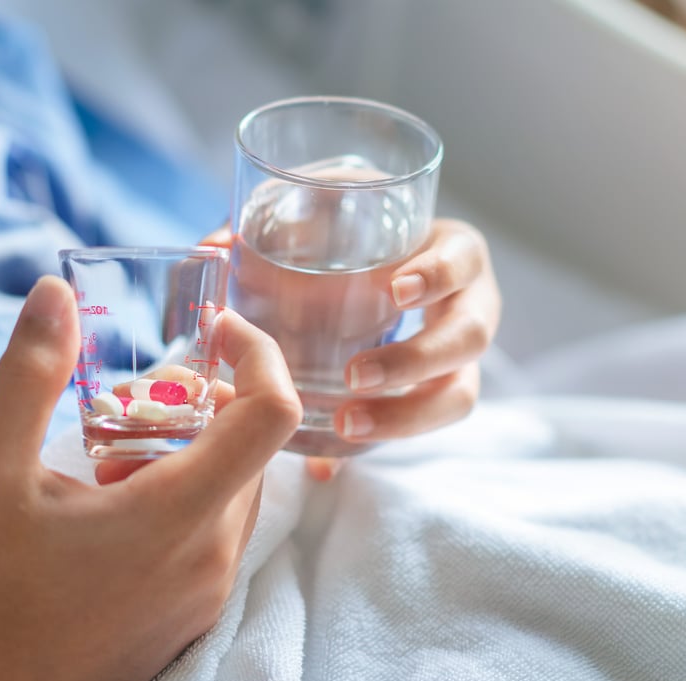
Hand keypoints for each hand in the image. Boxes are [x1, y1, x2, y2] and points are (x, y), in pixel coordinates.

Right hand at [0, 276, 300, 680]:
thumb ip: (27, 374)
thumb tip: (52, 292)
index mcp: (181, 512)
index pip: (274, 413)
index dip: (259, 354)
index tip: (216, 329)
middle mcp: (215, 555)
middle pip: (253, 447)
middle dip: (210, 402)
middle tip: (137, 398)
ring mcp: (210, 593)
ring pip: (237, 491)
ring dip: (197, 453)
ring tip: (114, 458)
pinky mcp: (195, 617)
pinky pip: (219, 535)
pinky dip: (190, 498)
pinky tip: (117, 508)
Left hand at [203, 219, 499, 480]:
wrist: (373, 265)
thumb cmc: (355, 233)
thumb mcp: (326, 213)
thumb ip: (275, 220)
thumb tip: (215, 245)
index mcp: (454, 252)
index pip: (464, 260)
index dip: (439, 276)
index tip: (395, 291)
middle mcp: (471, 305)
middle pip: (468, 338)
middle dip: (415, 361)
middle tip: (355, 375)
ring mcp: (459, 356)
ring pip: (457, 395)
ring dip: (406, 416)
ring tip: (346, 425)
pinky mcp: (436, 394)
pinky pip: (420, 425)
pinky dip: (376, 441)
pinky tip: (329, 462)